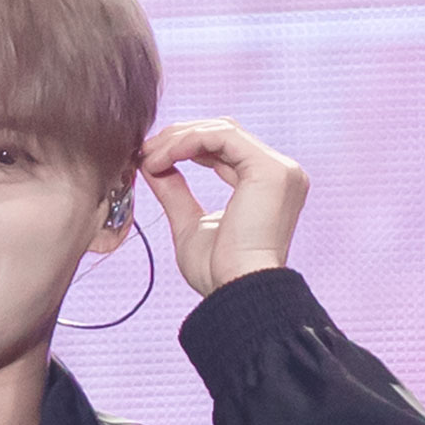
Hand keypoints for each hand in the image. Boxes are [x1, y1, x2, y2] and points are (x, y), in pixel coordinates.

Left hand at [139, 118, 308, 296]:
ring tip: (149, 158)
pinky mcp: (270, 169)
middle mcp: (280, 173)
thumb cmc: (219, 274)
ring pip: (221, 130)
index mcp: (265, 187)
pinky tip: (162, 158)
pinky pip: (222, 137)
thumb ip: (175, 192)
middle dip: (180, 138)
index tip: (150, 159)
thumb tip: (151, 166)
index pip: (223, 150)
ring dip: (179, 139)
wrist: (237, 293)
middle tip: (145, 152)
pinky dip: (188, 142)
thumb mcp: (190, 224)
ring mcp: (280, 169)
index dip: (185, 148)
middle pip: (223, 134)